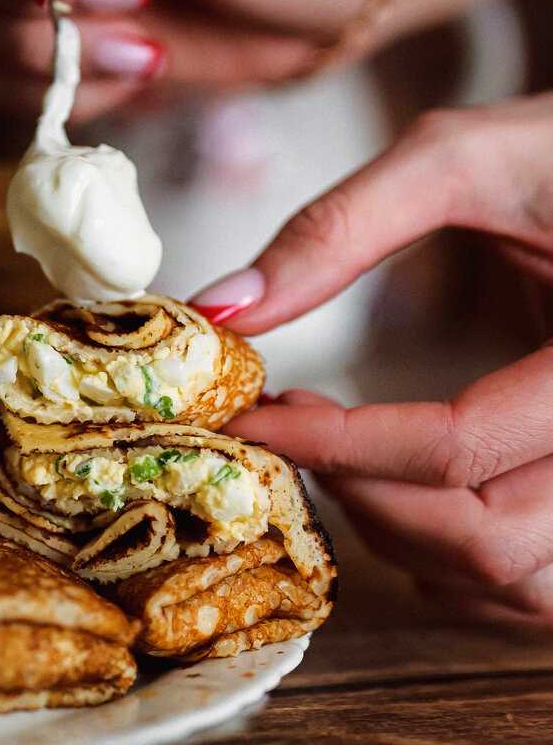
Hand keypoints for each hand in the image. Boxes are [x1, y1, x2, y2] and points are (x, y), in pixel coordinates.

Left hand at [199, 94, 552, 628]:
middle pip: (487, 540)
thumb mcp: (462, 159)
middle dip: (366, 499)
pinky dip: (455, 563)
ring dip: (405, 540)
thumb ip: (339, 229)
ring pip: (513, 583)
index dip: (337, 442)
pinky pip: (535, 584)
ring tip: (344, 461)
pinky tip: (403, 498)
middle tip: (298, 434)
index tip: (252, 414)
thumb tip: (223, 308)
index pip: (460, 447)